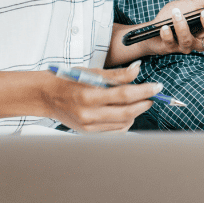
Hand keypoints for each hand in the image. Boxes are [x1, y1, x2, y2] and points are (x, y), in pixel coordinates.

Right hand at [40, 61, 159, 132]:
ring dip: (136, 113)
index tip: (157, 87)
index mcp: (88, 95)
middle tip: (153, 95)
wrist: (46, 96)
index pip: (124, 95)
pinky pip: (115, 131)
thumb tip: (137, 70)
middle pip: (127, 112)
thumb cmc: (68, 80)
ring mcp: (88, 126)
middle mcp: (88, 114)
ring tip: (139, 101)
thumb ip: (117, 74)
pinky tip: (126, 113)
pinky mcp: (88, 133)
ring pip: (123, 124)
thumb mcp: (92, 71)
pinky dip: (125, 122)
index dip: (144, 91)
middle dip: (144, 103)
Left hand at [144, 0, 203, 55]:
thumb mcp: (193, 5)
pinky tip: (164, 27)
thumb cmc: (174, 15)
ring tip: (176, 13)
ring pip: (188, 41)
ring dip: (182, 26)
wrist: (151, 28)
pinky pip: (170, 43)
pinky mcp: (169, 48)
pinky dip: (167, 34)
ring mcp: (183, 46)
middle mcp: (197, 41)